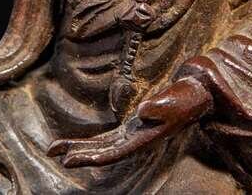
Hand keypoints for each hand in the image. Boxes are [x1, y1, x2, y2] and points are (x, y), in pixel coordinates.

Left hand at [48, 77, 212, 167]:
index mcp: (146, 137)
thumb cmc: (188, 95)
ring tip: (55, 149)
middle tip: (54, 154)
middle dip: (80, 154)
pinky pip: (107, 137)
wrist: (197, 92)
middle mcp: (137, 140)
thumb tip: (142, 112)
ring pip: (102, 146)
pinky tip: (76, 143)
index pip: (115, 152)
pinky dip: (90, 140)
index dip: (93, 157)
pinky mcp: (132, 128)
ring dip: (80, 148)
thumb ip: (161, 106)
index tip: (72, 159)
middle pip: (104, 152)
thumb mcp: (177, 99)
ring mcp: (134, 135)